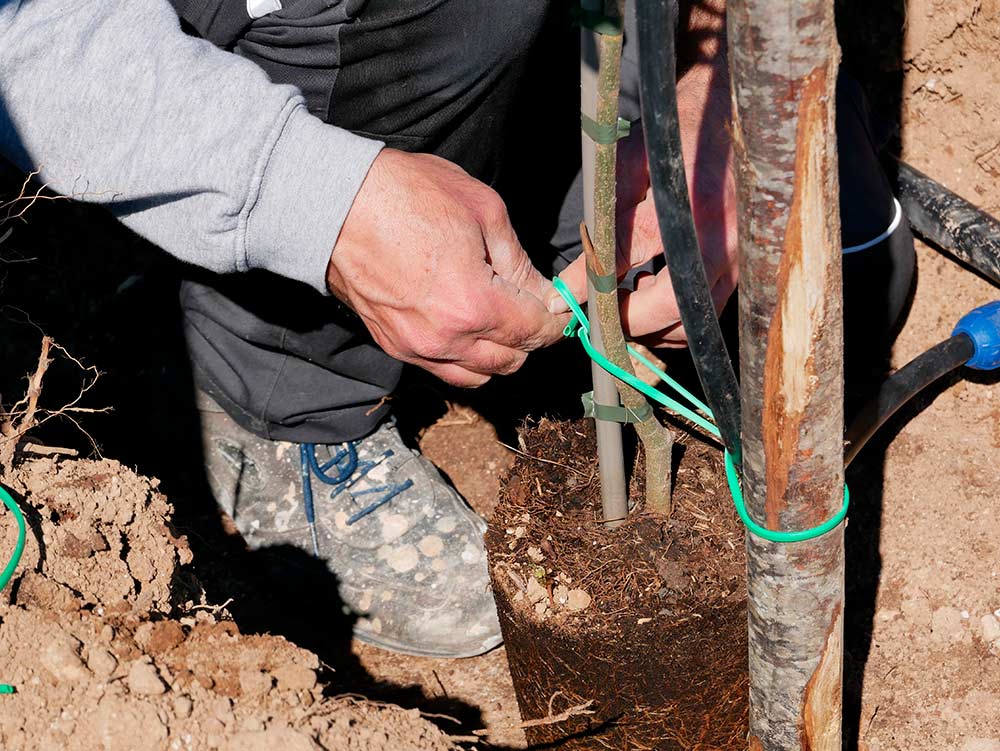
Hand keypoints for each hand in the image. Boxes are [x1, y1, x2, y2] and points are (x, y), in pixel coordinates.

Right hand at [328, 149, 565, 386]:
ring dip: (499, 353)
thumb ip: (519, 260)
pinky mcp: (395, 347)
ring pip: (480, 375)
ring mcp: (417, 348)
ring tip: (499, 319)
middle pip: (513, 361)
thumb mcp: (483, 210)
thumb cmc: (406, 195)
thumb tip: (541, 290)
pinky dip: (465, 358)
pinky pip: (444, 371)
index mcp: (475, 304)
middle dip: (530, 336)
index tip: (559, 304)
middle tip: (531, 306)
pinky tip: (466, 327)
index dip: (557, 320)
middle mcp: (447, 339)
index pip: (537, 333)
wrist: (334, 204)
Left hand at [553, 59, 737, 347]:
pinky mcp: (743, 266)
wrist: (733, 113)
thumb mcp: (629, 165)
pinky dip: (678, 318)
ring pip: (693, 321)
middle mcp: (718, 241)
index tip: (560, 301)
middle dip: (626, 322)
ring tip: (624, 306)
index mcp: (683, 210)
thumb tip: (569, 281)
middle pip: (668, 310)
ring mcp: (737, 258)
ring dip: (654, 327)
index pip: (626, 261)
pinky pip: (709, 310)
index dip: (589, 286)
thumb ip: (604, 225)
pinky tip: (653, 295)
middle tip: (596, 318)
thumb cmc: (673, 136)